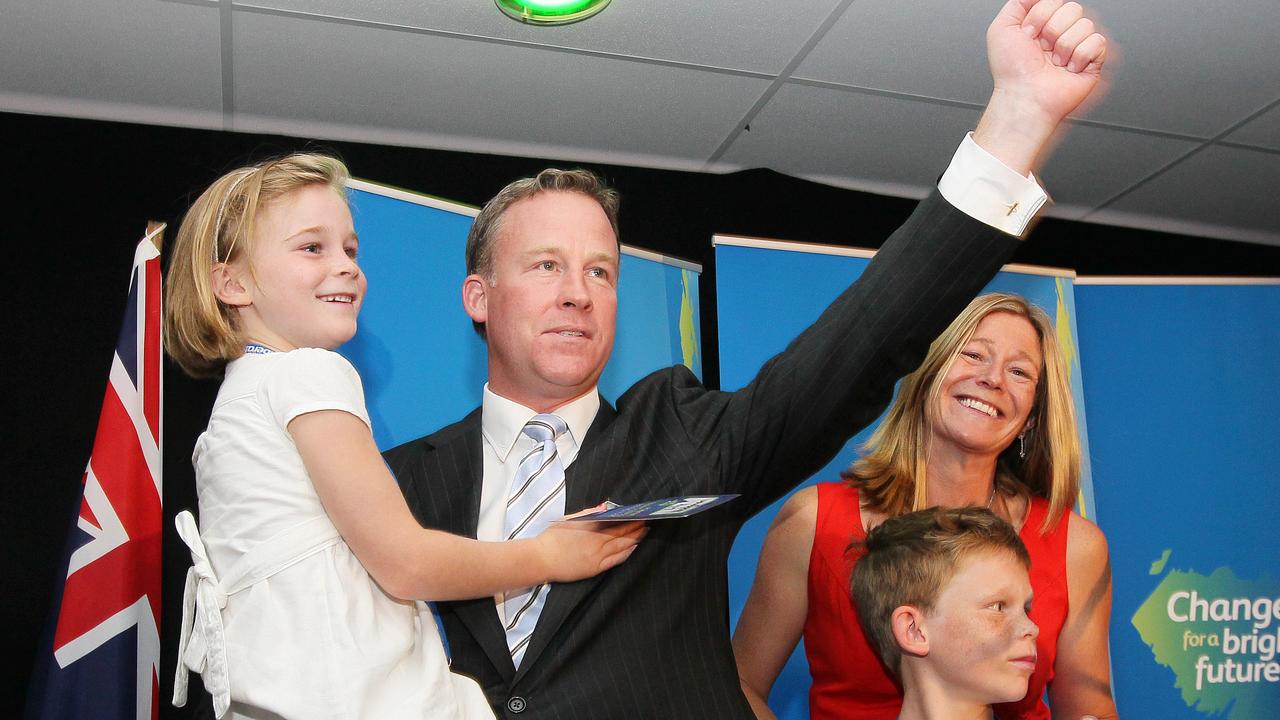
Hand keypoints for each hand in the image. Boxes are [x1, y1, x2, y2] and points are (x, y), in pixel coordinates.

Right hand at [535, 519, 646, 582]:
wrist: (541, 559)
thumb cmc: (552, 538)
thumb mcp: (568, 520)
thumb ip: (587, 514)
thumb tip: (604, 508)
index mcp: (589, 527)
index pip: (616, 521)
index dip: (629, 518)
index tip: (639, 513)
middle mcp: (596, 541)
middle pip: (622, 533)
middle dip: (636, 527)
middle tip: (648, 521)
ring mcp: (597, 556)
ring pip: (622, 546)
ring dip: (635, 538)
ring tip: (644, 532)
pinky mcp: (594, 568)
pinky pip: (616, 560)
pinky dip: (626, 553)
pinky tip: (634, 548)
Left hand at [975, 0, 1108, 172]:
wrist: (1023, 97)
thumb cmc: (1011, 71)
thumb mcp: (1002, 28)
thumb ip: (1019, 2)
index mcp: (1042, 24)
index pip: (1055, 1)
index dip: (1040, 17)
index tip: (1027, 34)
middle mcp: (1060, 33)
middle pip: (1073, 8)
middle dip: (1052, 30)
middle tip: (1042, 50)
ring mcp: (1077, 46)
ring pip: (1086, 25)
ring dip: (1064, 46)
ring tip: (1054, 62)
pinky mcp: (1093, 61)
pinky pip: (1097, 42)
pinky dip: (1080, 56)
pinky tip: (1068, 68)